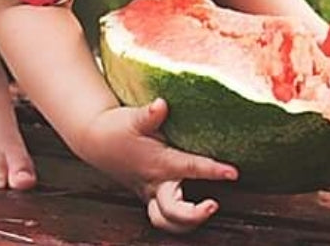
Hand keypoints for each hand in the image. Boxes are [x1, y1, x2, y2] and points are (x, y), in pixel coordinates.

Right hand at [77, 98, 237, 232]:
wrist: (96, 140)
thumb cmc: (117, 128)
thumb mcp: (132, 118)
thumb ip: (149, 114)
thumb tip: (161, 104)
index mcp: (157, 164)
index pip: (189, 168)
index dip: (212, 171)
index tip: (232, 173)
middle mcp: (155, 184)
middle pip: (174, 213)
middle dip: (194, 215)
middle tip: (214, 204)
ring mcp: (151, 194)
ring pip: (167, 223)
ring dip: (187, 224)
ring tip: (207, 211)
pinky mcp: (149, 196)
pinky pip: (163, 218)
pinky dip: (179, 222)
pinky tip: (194, 214)